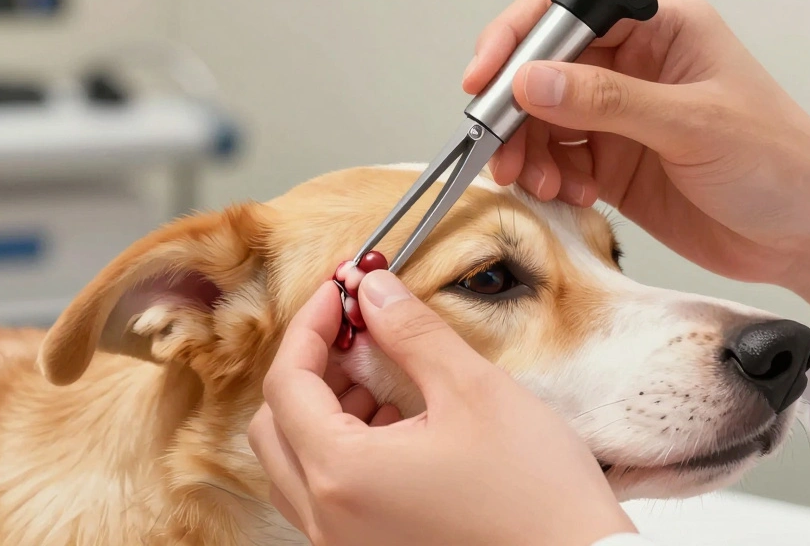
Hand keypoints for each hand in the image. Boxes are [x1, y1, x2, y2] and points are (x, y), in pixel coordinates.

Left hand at [248, 274, 634, 545]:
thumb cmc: (535, 493)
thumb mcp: (473, 391)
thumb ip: (411, 333)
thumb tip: (373, 289)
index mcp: (343, 474)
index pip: (287, 382)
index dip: (311, 325)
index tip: (342, 290)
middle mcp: (328, 519)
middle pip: (274, 424)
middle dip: (310, 366)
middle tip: (357, 329)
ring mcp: (344, 543)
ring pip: (294, 462)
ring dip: (322, 408)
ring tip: (379, 374)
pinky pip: (324, 493)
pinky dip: (341, 448)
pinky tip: (395, 421)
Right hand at [464, 0, 809, 346]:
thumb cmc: (782, 164)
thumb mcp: (692, 125)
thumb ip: (607, 101)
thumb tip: (531, 81)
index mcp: (661, 29)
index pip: (569, 15)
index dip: (519, 43)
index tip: (485, 78)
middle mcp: (634, 66)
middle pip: (543, 72)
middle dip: (513, 109)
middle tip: (498, 145)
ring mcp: (621, 117)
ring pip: (542, 120)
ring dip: (527, 150)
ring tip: (536, 180)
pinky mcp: (613, 163)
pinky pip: (557, 161)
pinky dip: (547, 178)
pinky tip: (566, 194)